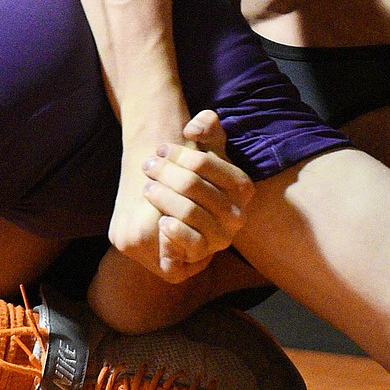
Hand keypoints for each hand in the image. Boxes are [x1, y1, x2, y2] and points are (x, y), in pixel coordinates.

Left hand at [105, 111, 253, 282]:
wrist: (187, 218)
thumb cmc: (196, 179)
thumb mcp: (207, 150)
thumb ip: (208, 128)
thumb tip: (194, 128)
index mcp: (242, 187)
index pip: (205, 163)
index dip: (178, 153)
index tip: (160, 148)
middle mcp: (237, 217)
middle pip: (192, 186)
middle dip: (165, 172)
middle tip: (147, 165)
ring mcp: (220, 240)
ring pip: (190, 213)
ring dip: (163, 197)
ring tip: (147, 188)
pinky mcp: (200, 261)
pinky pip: (190, 248)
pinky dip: (175, 234)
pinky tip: (161, 222)